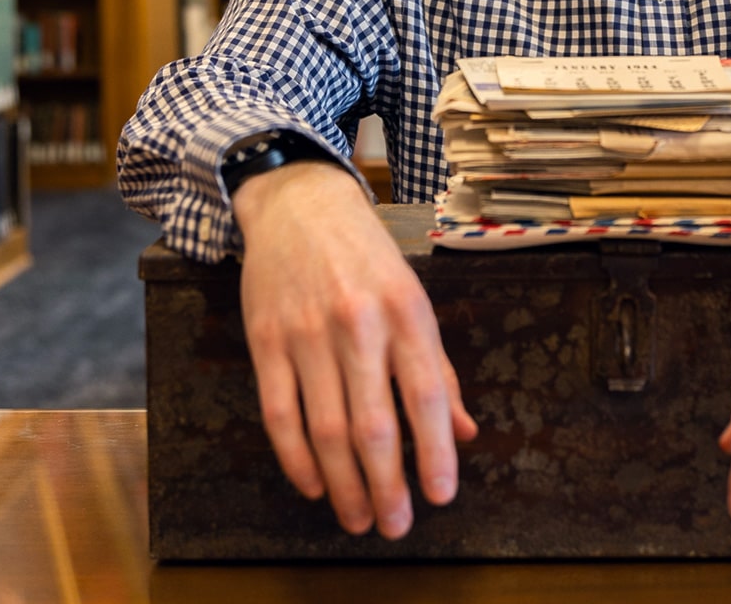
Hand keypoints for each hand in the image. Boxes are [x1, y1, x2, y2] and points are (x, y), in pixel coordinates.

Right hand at [233, 160, 477, 538]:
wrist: (300, 205)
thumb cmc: (366, 257)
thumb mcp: (414, 298)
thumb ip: (438, 368)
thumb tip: (465, 431)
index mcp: (406, 313)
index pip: (427, 396)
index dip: (436, 452)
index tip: (441, 495)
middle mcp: (359, 325)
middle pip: (374, 424)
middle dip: (387, 485)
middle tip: (395, 525)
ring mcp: (308, 333)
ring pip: (325, 429)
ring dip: (343, 484)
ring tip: (357, 518)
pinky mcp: (265, 340)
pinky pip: (279, 413)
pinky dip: (296, 459)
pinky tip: (314, 485)